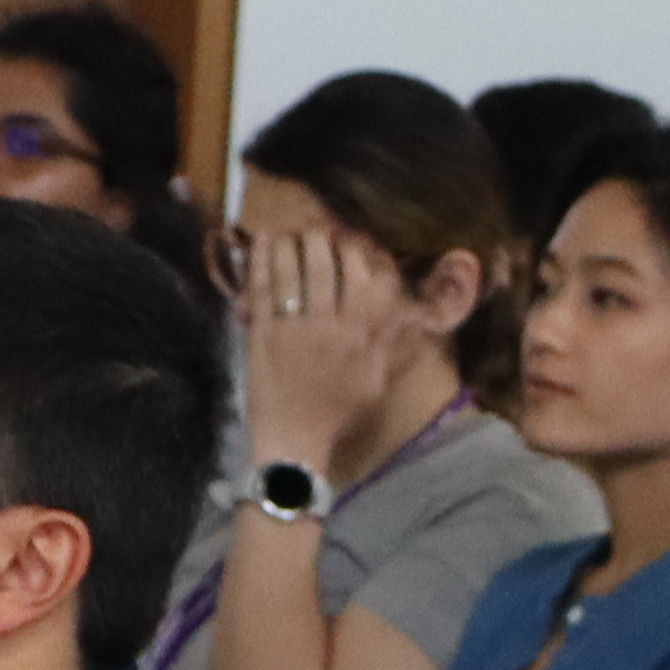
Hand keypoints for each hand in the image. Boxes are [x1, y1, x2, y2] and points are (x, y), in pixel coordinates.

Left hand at [236, 223, 417, 466]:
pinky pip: (263, 287)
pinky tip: (263, 240)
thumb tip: (407, 310)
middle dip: (324, 237)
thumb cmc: (338, 412)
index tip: (357, 239)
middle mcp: (332, 327)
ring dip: (292, 241)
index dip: (364, 250)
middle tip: (320, 228)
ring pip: (294, 269)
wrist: (294, 440)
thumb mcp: (377, 379)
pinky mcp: (263, 333)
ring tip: (291, 229)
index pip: (370, 279)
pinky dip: (261, 259)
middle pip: (329, 264)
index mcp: (362, 337)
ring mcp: (295, 328)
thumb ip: (390, 342)